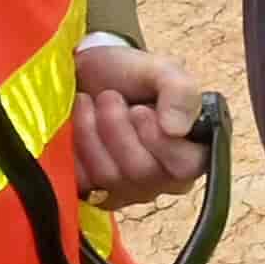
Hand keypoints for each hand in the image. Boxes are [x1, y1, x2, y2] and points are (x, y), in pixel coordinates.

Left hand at [68, 44, 209, 205]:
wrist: (85, 75)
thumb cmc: (129, 74)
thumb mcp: (161, 70)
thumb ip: (180, 92)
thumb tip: (177, 130)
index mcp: (191, 151)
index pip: (186, 166)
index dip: (159, 140)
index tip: (139, 110)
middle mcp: (165, 179)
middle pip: (143, 172)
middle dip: (118, 127)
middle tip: (109, 97)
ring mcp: (129, 190)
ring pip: (110, 176)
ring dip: (92, 132)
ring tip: (88, 103)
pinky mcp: (93, 193)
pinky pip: (81, 181)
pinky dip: (73, 148)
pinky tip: (75, 125)